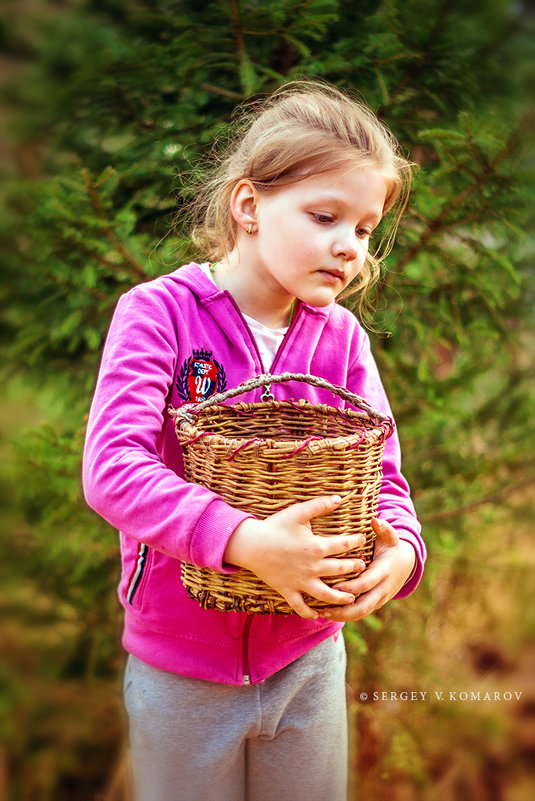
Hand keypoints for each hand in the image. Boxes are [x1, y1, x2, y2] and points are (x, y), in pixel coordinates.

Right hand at [224, 495, 367, 619]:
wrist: (250, 544)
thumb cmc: (274, 526)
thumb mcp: (298, 512)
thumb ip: (319, 505)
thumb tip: (339, 497)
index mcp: (316, 547)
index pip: (344, 545)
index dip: (356, 541)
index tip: (363, 539)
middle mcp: (312, 567)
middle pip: (340, 569)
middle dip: (354, 568)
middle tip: (362, 566)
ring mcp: (300, 581)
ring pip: (326, 594)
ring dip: (341, 597)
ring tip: (351, 598)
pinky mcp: (288, 590)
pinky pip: (300, 606)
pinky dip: (309, 613)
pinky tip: (317, 615)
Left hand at [318, 518, 415, 621]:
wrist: (406, 564)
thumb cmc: (392, 547)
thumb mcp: (390, 537)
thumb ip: (383, 528)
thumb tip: (376, 520)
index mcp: (384, 572)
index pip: (366, 583)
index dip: (351, 587)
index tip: (334, 587)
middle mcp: (382, 589)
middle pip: (364, 605)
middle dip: (344, 609)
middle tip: (324, 608)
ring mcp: (380, 598)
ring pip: (362, 613)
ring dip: (343, 616)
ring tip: (322, 613)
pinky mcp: (375, 604)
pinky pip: (361, 613)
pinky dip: (347, 616)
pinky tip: (329, 613)